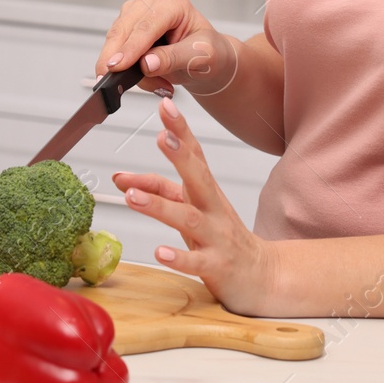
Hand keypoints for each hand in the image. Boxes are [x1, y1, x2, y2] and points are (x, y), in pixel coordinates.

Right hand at [97, 0, 240, 97]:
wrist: (206, 58)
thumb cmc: (208, 52)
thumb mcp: (200, 57)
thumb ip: (174, 58)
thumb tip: (147, 63)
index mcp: (174, 2)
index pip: (147, 25)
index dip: (131, 47)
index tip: (118, 66)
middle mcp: (152, 1)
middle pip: (124, 29)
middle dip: (121, 59)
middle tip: (115, 81)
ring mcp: (137, 12)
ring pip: (116, 40)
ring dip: (127, 67)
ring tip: (154, 83)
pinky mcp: (127, 26)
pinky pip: (116, 49)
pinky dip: (126, 68)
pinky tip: (145, 78)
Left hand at [112, 96, 275, 315]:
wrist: (262, 275)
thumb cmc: (221, 236)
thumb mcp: (191, 208)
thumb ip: (158, 191)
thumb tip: (121, 178)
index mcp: (206, 190)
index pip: (194, 155)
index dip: (180, 131)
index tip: (165, 107)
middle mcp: (213, 209)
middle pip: (198, 178)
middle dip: (181, 156)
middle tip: (161, 137)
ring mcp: (216, 237)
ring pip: (189, 219)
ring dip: (159, 207)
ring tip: (132, 197)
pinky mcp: (216, 266)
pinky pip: (196, 262)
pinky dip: (178, 256)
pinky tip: (159, 252)